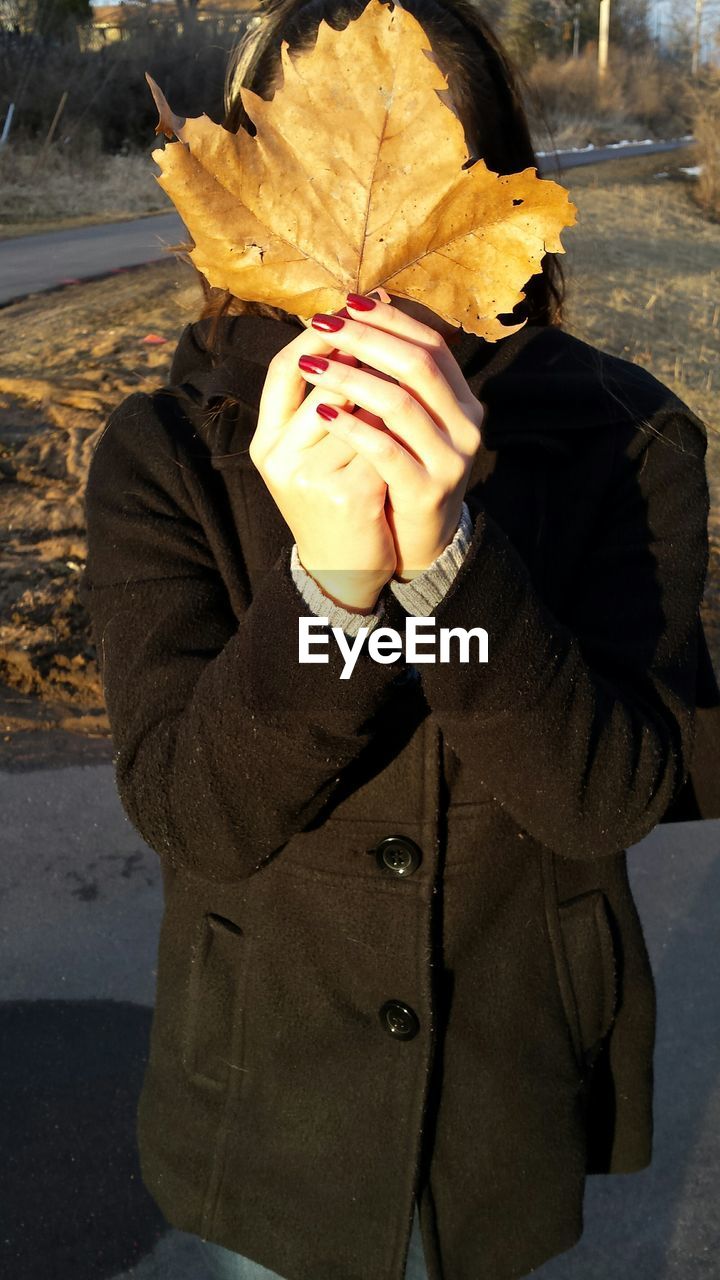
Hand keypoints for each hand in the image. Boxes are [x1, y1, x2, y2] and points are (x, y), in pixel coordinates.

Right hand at [250, 309, 396, 611]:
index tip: (350, 310)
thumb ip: (323, 404)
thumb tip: (355, 333)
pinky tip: (417, 415)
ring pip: (359, 410)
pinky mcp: (350, 497)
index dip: (317, 336)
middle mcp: (281, 459)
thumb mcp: (313, 454)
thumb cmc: (333, 500)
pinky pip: (382, 444)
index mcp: (267, 444)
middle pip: (324, 382)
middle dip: (361, 351)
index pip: (283, 371)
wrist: (344, 570)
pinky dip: (400, 428)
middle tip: (387, 322)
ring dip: (386, 386)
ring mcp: (313, 479)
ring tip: (407, 366)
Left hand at [300, 294, 484, 580]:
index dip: (389, 321)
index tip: (347, 303)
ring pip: (400, 404)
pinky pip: (385, 451)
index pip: (430, 344)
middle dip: (366, 339)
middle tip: (324, 324)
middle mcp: (466, 426)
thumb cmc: (404, 474)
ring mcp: (450, 461)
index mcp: (463, 402)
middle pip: (417, 365)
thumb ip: (395, 377)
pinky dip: (351, 427)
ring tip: (313, 363)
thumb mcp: (408, 422)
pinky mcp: (427, 492)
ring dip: (350, 378)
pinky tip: (322, 413)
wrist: (420, 545)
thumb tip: (365, 308)